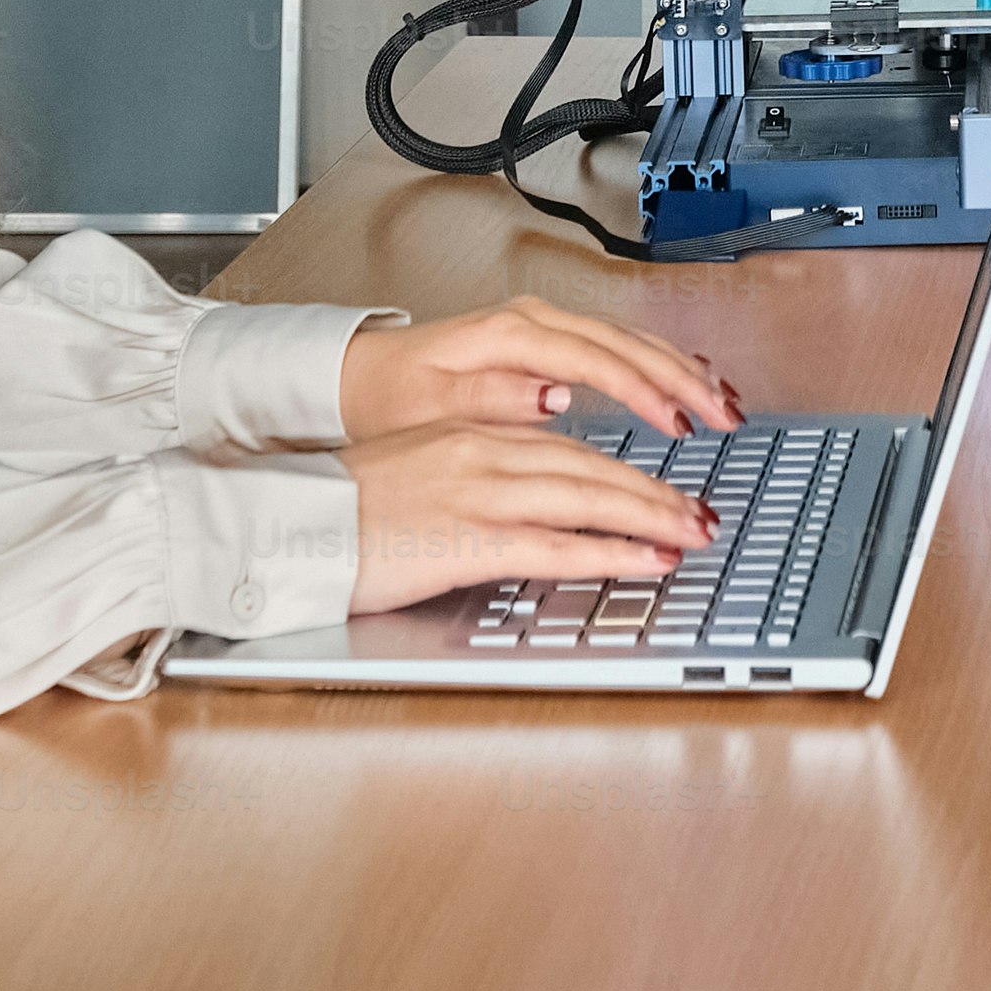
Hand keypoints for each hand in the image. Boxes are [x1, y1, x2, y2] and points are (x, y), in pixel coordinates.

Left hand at [341, 299, 738, 444]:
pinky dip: (657, 361)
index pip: (595, 358)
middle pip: (625, 342)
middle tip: (727, 415)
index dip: (644, 390)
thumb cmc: (389, 397)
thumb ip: (495, 398)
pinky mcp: (544, 340)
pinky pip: (615, 344)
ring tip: (723, 400)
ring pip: (628, 339)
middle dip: (683, 378)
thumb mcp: (430, 406)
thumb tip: (555, 395)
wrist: (358, 377)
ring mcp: (542, 326)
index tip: (679, 422)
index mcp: (508, 334)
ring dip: (680, 368)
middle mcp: (531, 321)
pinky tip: (684, 378)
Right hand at [341, 419, 715, 614]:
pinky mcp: (469, 540)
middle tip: (701, 509)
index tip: (662, 480)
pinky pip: (558, 545)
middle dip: (657, 489)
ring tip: (693, 532)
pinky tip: (648, 558)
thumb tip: (527, 487)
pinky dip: (612, 550)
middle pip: (592, 465)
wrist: (289, 524)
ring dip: (652, 515)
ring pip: (588, 497)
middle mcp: (482, 452)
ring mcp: (478, 494)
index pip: (567, 443)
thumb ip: (475, 468)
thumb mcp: (418, 468)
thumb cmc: (343, 508)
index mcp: (470, 432)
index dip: (624, 463)